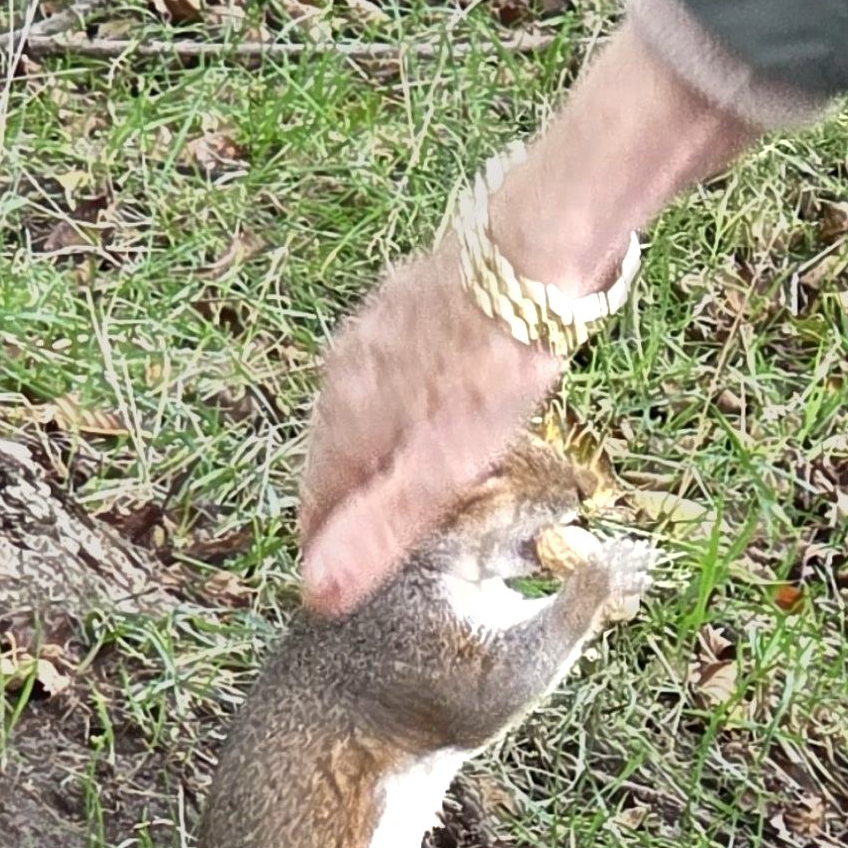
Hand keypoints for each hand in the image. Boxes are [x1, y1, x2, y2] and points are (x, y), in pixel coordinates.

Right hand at [293, 20, 771, 614]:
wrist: (533, 252)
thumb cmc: (494, 366)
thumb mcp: (440, 466)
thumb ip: (379, 528)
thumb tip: (315, 594)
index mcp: (346, 417)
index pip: (314, 502)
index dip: (328, 549)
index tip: (340, 588)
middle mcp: (345, 370)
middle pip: (333, 456)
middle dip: (348, 503)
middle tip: (372, 548)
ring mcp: (375, 330)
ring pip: (359, 409)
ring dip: (372, 452)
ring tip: (397, 490)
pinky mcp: (410, 300)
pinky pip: (392, 368)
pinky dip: (401, 403)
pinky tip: (429, 408)